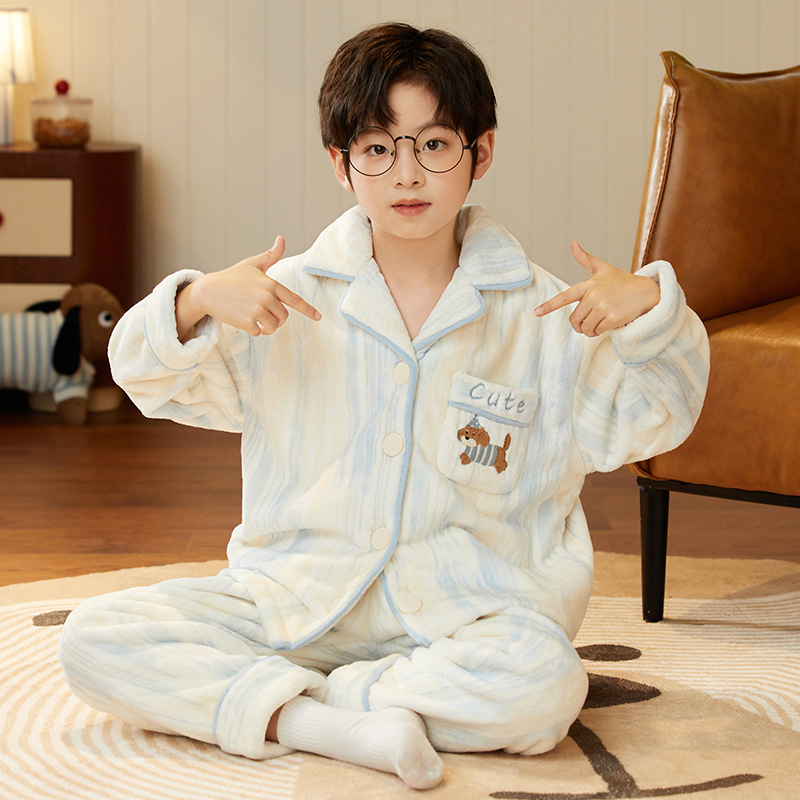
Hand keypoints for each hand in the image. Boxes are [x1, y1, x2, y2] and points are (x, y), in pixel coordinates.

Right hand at [176, 236, 320, 339]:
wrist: (208, 291)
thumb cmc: (232, 277)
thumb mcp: (252, 265)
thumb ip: (271, 256)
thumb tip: (282, 239)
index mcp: (271, 284)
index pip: (294, 299)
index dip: (308, 309)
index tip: (318, 317)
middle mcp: (266, 297)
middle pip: (283, 317)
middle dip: (275, 319)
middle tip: (261, 312)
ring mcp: (257, 310)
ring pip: (273, 327)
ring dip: (266, 327)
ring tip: (253, 317)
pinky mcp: (247, 321)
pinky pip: (259, 333)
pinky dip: (253, 330)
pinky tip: (242, 319)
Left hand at [534, 241, 659, 336]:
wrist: (647, 291)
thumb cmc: (622, 281)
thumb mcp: (603, 269)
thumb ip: (586, 259)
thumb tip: (573, 243)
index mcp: (588, 285)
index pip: (565, 297)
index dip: (549, 306)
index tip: (536, 312)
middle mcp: (593, 295)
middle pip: (574, 320)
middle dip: (580, 325)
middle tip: (591, 321)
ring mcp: (603, 306)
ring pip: (585, 328)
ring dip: (590, 330)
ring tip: (601, 321)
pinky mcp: (612, 318)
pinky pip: (597, 332)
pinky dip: (600, 332)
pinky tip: (609, 324)